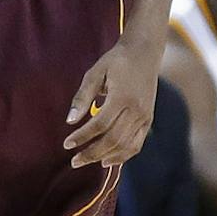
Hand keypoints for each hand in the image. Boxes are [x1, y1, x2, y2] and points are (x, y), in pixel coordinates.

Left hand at [64, 34, 159, 168]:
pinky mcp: (149, 120)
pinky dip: (123, 155)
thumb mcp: (94, 73)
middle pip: (113, 139)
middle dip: (92, 153)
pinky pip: (137, 143)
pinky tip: (108, 160)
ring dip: (105, 157)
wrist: (144, 53)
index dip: (82, 137)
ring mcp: (145, 117)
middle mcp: (137, 111)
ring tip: (87, 161)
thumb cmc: (115, 61)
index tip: (67, 145)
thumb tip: (70, 121)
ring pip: (126, 145)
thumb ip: (82, 97)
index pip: (100, 125)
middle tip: (74, 161)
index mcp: (122, 98)